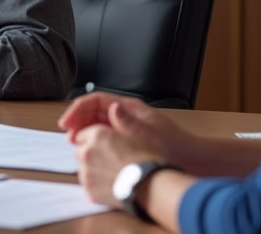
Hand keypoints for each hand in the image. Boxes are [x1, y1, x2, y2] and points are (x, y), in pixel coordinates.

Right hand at [60, 93, 200, 171]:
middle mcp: (126, 116)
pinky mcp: (126, 142)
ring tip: (75, 144)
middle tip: (68, 135)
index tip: (67, 123)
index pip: (96, 100)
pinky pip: (104, 138)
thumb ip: (130, 122)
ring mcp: (125, 128)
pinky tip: (90, 153)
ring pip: (96, 125)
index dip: (78, 109)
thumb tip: (112, 108)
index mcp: (130, 108)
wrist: (192, 160)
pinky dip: (93, 143)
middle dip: (78, 121)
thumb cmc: (175, 146)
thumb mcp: (151, 134)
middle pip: (93, 112)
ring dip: (83, 132)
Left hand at [74, 123, 165, 207]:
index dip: (93, 141)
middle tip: (109, 161)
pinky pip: (88, 186)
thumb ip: (114, 128)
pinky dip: (96, 186)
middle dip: (91, 155)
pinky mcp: (89, 190)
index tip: (101, 146)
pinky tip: (112, 185)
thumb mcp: (133, 134)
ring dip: (93, 170)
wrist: (150, 184)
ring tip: (113, 175)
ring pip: (84, 169)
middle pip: (81, 152)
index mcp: (98, 135)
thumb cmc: (146, 159)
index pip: (82, 135)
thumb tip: (111, 116)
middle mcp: (88, 152)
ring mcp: (86, 172)